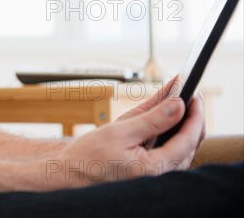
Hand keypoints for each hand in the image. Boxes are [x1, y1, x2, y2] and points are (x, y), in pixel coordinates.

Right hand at [56, 88, 204, 186]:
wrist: (74, 173)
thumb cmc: (91, 155)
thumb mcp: (120, 131)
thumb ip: (152, 118)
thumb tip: (179, 103)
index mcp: (155, 168)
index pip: (188, 138)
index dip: (194, 113)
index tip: (195, 93)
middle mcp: (162, 176)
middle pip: (190, 143)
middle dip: (191, 116)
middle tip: (187, 91)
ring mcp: (160, 176)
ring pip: (184, 147)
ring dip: (184, 123)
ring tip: (178, 98)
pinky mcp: (155, 173)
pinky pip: (173, 151)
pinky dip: (174, 132)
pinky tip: (169, 116)